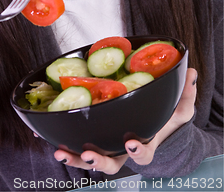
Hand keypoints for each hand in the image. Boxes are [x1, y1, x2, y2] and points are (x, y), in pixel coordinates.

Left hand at [54, 68, 196, 172]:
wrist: (149, 132)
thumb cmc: (162, 122)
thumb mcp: (178, 110)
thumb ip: (185, 94)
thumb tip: (191, 73)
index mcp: (144, 144)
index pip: (142, 152)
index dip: (136, 149)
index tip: (130, 139)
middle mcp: (121, 150)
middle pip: (110, 164)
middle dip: (97, 161)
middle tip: (88, 154)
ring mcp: (106, 147)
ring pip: (89, 159)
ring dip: (73, 158)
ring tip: (60, 151)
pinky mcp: (92, 139)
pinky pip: (76, 144)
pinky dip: (62, 141)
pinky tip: (45, 134)